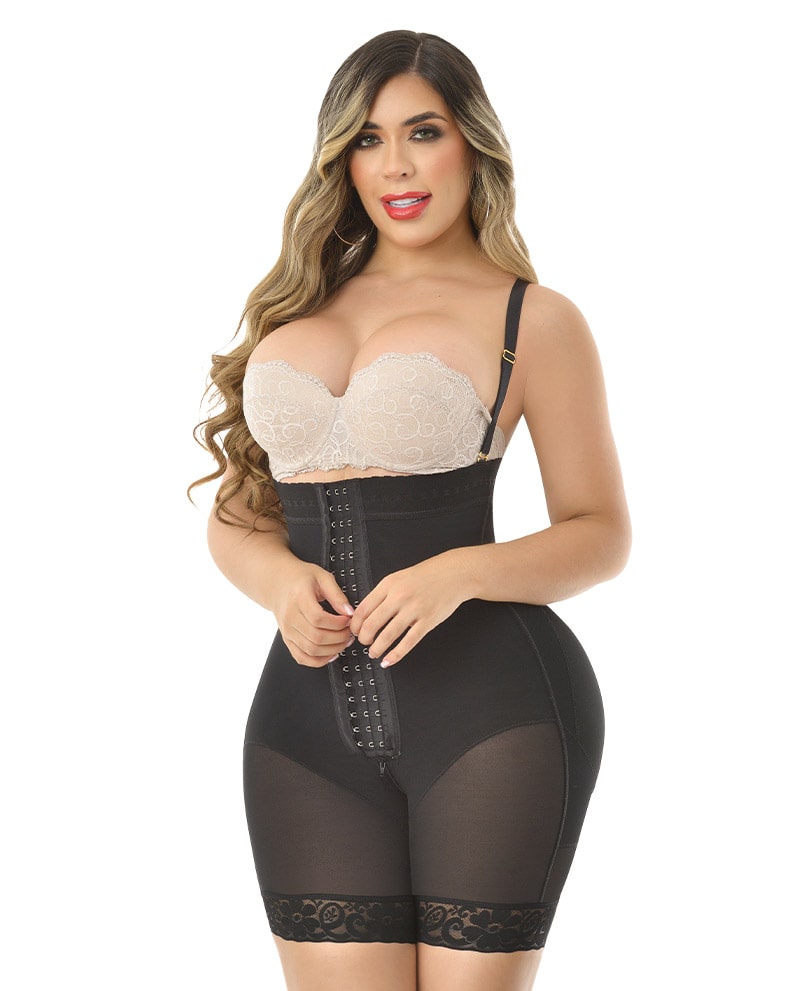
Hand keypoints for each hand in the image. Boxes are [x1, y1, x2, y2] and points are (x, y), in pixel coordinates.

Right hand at [271, 560, 354, 666]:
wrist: (278, 584)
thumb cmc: (300, 578)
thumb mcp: (322, 577)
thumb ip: (337, 594)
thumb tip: (350, 612)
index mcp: (298, 598)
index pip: (318, 618)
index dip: (338, 623)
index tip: (348, 619)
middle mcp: (290, 617)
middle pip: (316, 637)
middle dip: (339, 638)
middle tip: (349, 631)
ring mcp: (287, 631)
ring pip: (311, 650)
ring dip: (333, 650)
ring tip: (344, 641)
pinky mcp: (287, 640)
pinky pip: (302, 658)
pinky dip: (319, 661)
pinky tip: (331, 653)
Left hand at [349, 553, 469, 667]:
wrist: (454, 574)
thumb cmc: (426, 575)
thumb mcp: (398, 578)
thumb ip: (383, 594)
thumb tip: (365, 614)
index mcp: (389, 585)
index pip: (363, 609)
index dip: (355, 624)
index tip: (354, 631)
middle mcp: (399, 597)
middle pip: (372, 624)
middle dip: (364, 638)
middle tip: (364, 642)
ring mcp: (414, 610)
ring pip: (387, 636)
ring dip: (376, 648)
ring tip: (373, 653)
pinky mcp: (427, 621)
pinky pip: (408, 643)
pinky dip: (395, 655)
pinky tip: (388, 660)